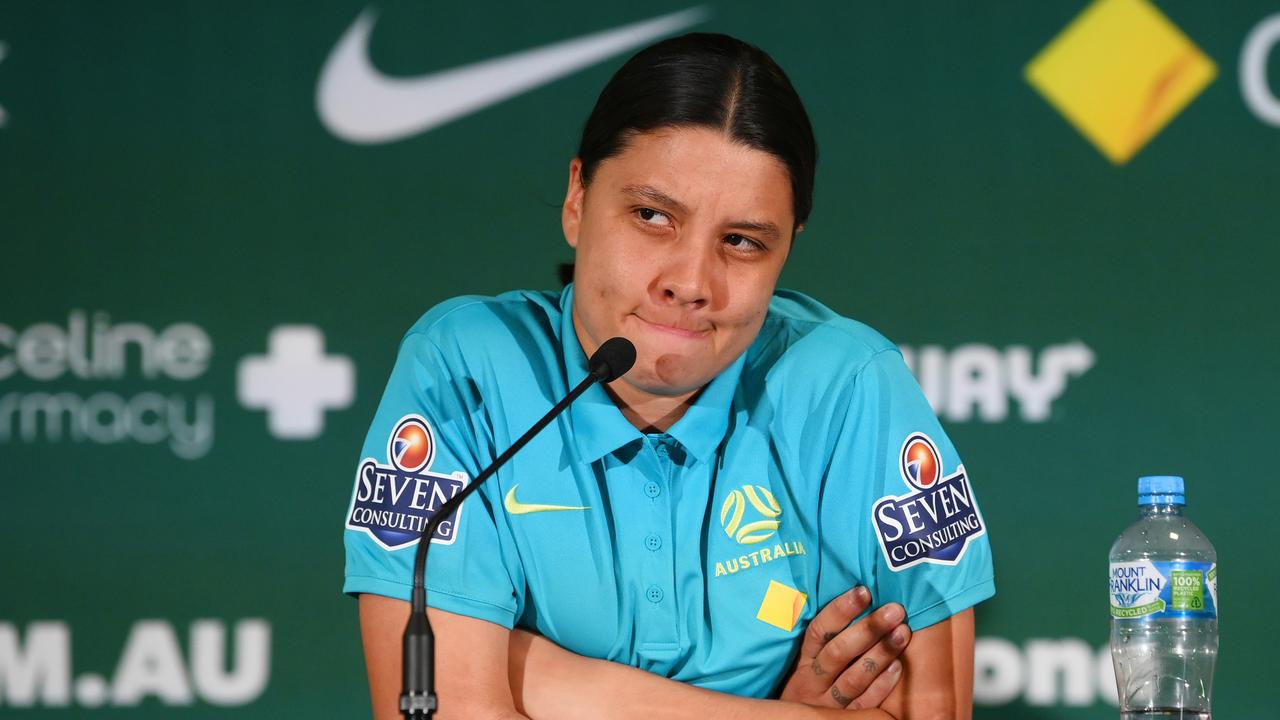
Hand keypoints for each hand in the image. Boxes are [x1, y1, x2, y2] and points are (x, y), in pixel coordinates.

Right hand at [778, 587, 910, 709]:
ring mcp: (827, 703)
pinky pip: (865, 703)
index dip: (840, 610)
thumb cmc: (809, 686)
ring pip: (854, 677)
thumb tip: (858, 600)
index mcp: (803, 661)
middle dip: (868, 628)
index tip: (863, 591)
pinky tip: (899, 667)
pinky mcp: (844, 719)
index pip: (819, 631)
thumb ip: (826, 641)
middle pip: (839, 652)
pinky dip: (882, 685)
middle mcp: (812, 681)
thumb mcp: (807, 664)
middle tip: (894, 610)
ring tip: (902, 632)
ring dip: (880, 653)